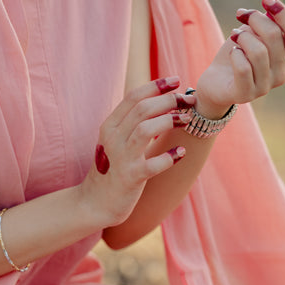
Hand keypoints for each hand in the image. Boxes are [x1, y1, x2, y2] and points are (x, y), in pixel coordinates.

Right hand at [82, 77, 190, 228]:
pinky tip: (181, 152)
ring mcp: (121, 158)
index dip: (156, 86)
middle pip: (143, 109)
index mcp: (109, 127)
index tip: (176, 80)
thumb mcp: (115, 141)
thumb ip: (131, 123)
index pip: (133, 97)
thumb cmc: (111, 169)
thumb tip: (159, 102)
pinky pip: (154, 164)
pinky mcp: (131, 178)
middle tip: (189, 101)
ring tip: (187, 120)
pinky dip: (170, 156)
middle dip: (170, 100)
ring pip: (146, 129)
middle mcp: (113, 139)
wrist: (95, 203)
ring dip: (170, 121)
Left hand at [194, 0, 284, 117]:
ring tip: (234, 34)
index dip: (282, 12)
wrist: (215, 82)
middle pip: (275, 37)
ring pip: (258, 51)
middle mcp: (282, 74)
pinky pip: (243, 67)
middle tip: (241, 14)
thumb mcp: (253, 34)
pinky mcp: (246, 94)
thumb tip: (270, 8)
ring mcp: (265, 87)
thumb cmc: (237, 55)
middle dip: (256, 19)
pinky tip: (232, 51)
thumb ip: (265, 22)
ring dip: (243, 37)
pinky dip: (235, 54)